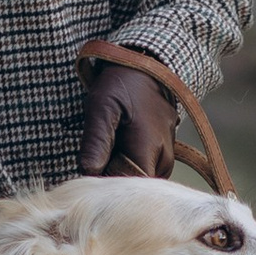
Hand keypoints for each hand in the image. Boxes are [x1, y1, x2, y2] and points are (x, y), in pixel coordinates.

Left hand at [79, 53, 176, 178]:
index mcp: (149, 150)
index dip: (106, 184)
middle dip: (112, 178)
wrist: (145, 67)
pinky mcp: (165, 155)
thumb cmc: (121, 85)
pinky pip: (145, 171)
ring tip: (109, 148)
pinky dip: (130, 165)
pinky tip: (118, 149)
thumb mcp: (101, 107)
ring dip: (120, 171)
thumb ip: (96, 140)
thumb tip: (88, 172)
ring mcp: (166, 158)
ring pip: (139, 180)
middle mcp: (163, 159)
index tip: (92, 169)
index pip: (127, 188)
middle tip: (96, 157)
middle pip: (133, 187)